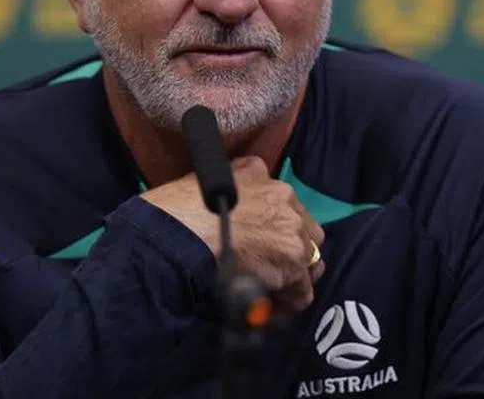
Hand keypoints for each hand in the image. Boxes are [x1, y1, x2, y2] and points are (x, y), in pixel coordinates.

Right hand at [142, 155, 325, 313]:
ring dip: (290, 275)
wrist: (178, 235)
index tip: (258, 244)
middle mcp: (282, 196)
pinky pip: (301, 292)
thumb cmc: (176, 212)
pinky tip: (266, 310)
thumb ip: (225, 188)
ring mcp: (292, 227)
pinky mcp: (292, 260)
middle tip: (267, 269)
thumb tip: (227, 204)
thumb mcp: (200, 182)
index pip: (278, 201)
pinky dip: (286, 304)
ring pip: (307, 259)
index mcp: (257, 173)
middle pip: (303, 228)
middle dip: (289, 249)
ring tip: (267, 292)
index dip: (270, 227)